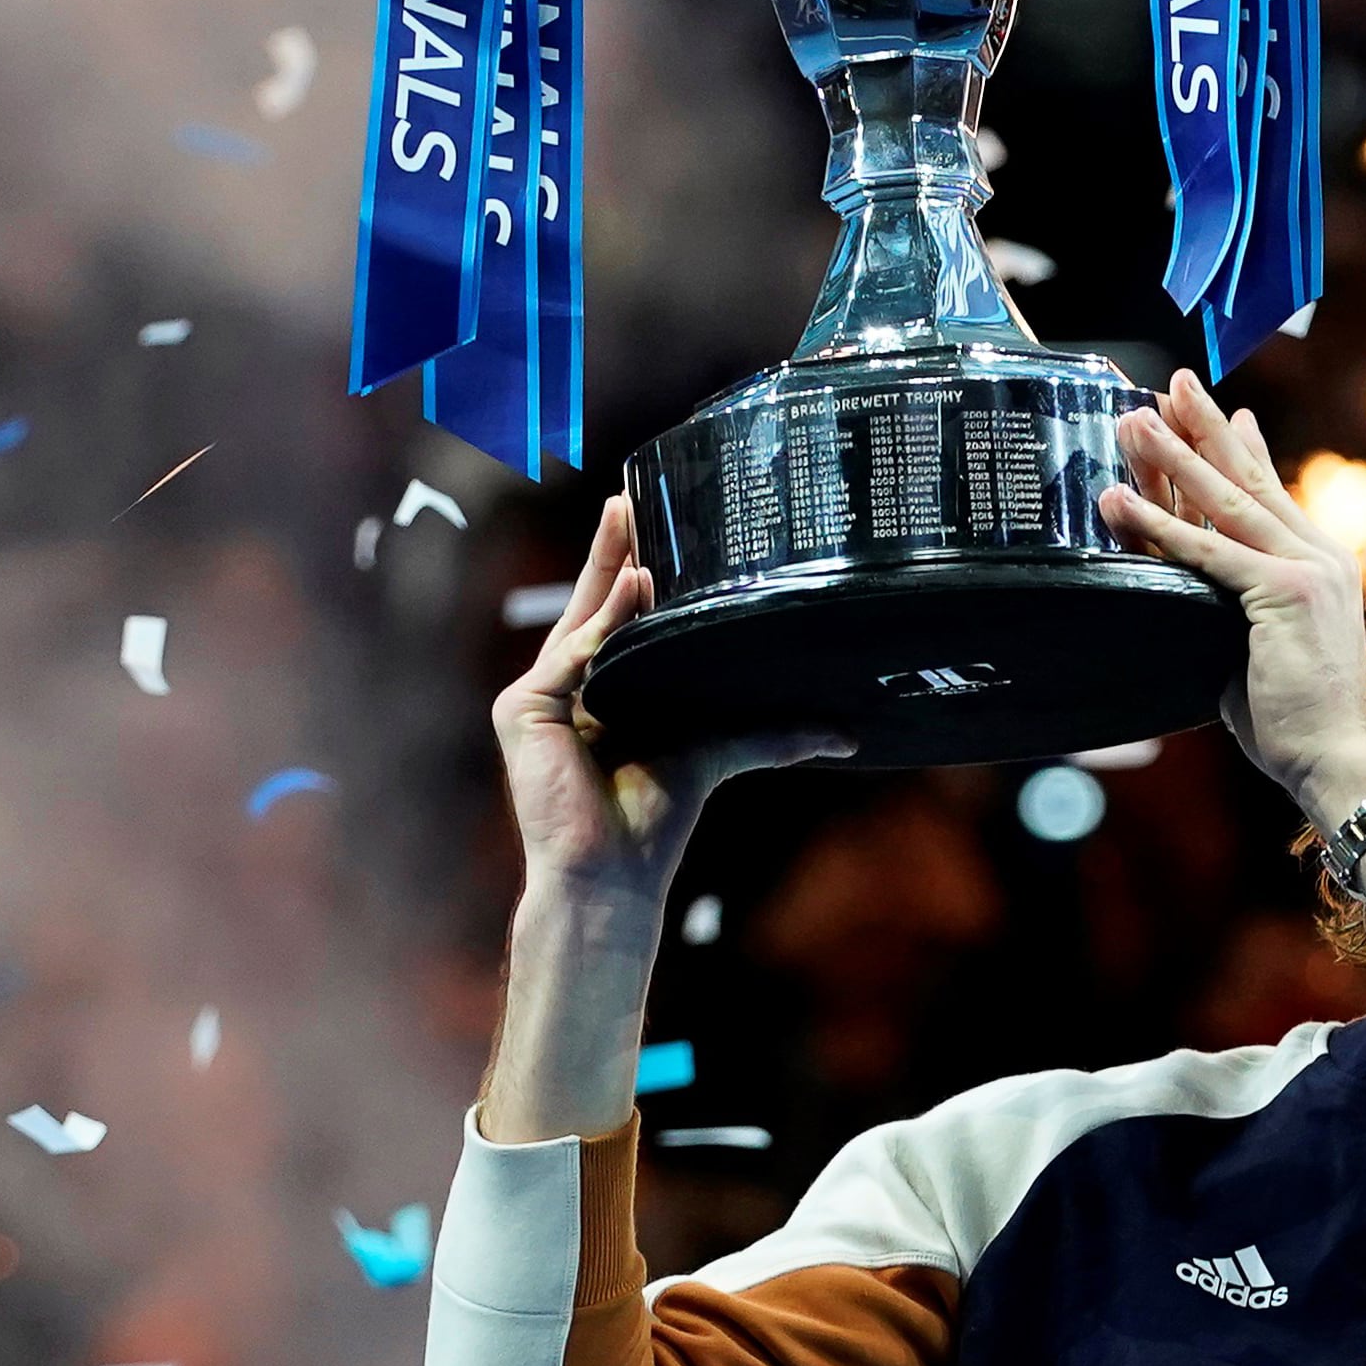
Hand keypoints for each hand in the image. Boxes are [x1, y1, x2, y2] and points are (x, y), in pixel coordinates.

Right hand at [494, 498, 843, 913]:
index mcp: (603, 685)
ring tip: (638, 525)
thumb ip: (771, 735)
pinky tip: (632, 590)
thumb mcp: (716, 754)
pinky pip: (569, 658)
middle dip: (610, 547)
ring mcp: (538, 695)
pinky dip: (601, 628)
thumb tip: (844, 734)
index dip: (632, 564)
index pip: (618, 613)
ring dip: (610, 572)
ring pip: (581, 621)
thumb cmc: (653, 818)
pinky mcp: (521, 710)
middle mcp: (565, 683)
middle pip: (592, 602)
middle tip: (632, 493)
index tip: (658, 514)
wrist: (615, 873)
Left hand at [1098, 372, 1365, 820]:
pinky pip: (1205, 551)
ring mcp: (1303, 569)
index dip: (1241, 447)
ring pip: (1223, 500)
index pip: (1272, 492)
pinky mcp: (1280, 593)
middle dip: (1204, 426)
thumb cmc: (1297, 719)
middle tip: (1172, 383)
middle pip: (1247, 477)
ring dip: (1171, 456)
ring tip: (1132, 420)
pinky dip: (1156, 523)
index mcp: (1319, 564)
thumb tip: (1194, 597)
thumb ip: (1240, 608)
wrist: (1336, 759)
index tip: (1218, 411)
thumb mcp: (1265, 645)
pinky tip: (1118, 499)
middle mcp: (1317, 554)